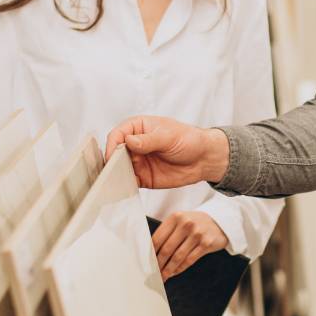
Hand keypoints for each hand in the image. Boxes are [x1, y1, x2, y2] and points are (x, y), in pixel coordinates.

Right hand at [105, 116, 229, 188]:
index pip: (118, 134)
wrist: (203, 159)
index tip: (112, 156)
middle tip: (113, 170)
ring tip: (117, 181)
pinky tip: (125, 188)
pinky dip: (125, 185)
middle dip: (112, 161)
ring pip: (119, 168)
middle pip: (115, 152)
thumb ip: (149, 140)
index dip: (112, 145)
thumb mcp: (169, 136)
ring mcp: (138, 161)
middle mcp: (135, 144)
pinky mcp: (142, 177)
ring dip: (116, 175)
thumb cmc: (189, 140)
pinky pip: (129, 181)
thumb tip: (129, 141)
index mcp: (139, 127)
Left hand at [153, 211, 228, 279]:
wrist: (219, 221)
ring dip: (168, 269)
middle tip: (154, 273)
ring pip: (177, 257)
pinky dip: (180, 269)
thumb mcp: (181, 220)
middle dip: (159, 264)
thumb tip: (152, 253)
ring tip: (163, 276)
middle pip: (167, 249)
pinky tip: (174, 272)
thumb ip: (168, 232)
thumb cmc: (196, 223)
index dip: (151, 253)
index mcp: (175, 217)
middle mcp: (186, 224)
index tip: (148, 262)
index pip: (158, 238)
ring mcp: (197, 234)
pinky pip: (189, 260)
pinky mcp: (206, 244)